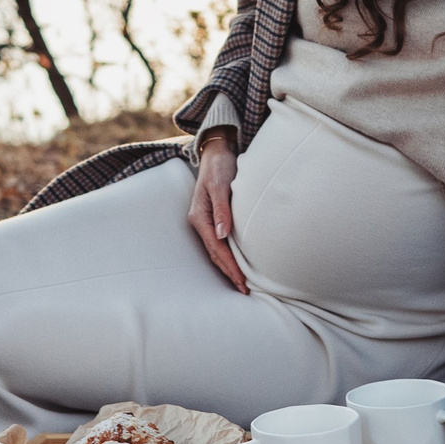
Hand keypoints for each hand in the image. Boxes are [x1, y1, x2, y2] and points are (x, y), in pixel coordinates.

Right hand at [188, 132, 247, 293]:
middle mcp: (201, 222)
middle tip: (245, 290)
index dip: (230, 266)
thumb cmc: (219, 167)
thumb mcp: (220, 185)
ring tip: (242, 283)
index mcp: (199, 217)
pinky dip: (229, 256)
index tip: (242, 281)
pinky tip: (238, 263)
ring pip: (217, 251)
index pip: (216, 249)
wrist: (217, 153)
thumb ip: (221, 209)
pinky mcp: (214, 219)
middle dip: (229, 273)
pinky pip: (221, 243)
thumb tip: (222, 235)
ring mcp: (206, 222)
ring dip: (229, 267)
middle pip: (215, 254)